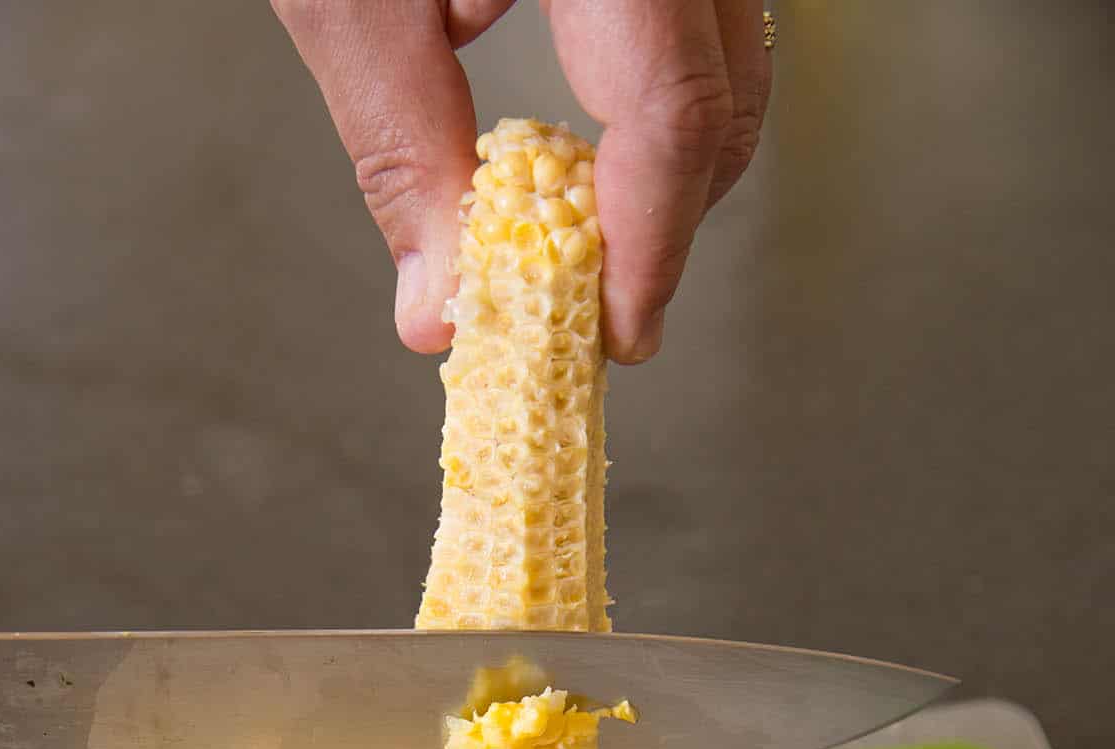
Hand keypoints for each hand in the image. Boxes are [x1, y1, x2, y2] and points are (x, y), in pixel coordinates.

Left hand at [271, 0, 770, 361]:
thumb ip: (403, 148)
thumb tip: (443, 307)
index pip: (675, 111)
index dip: (651, 248)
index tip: (611, 334)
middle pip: (728, 93)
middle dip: (658, 214)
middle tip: (585, 296)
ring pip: (726, 53)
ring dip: (648, 147)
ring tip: (553, 196)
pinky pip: (688, 3)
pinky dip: (627, 66)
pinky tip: (529, 58)